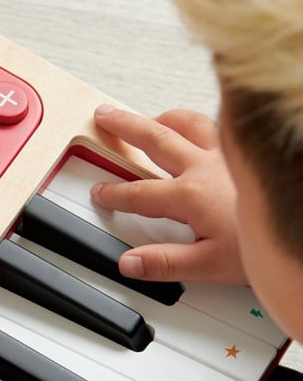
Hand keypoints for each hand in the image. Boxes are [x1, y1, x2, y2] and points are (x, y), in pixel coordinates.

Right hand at [91, 105, 247, 284]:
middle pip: (154, 139)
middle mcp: (205, 166)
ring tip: (144, 119)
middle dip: (124, 126)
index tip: (98, 192)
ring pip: (187, 123)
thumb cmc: (262, 243)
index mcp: (190, 195)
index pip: (138, 193)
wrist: (301, 228)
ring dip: (161, 119)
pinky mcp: (246, 151)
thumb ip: (164, 263)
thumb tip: (129, 263)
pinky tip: (197, 125)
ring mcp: (227, 154)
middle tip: (105, 115)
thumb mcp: (209, 264)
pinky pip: (216, 125)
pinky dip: (198, 121)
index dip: (113, 193)